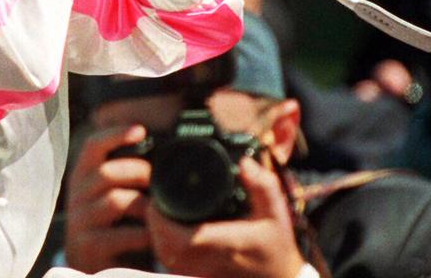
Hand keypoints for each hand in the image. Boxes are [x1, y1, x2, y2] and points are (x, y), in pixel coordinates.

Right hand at [64, 124, 153, 271]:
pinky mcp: (88, 246)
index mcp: (83, 175)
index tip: (141, 131)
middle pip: (107, 173)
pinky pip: (121, 234)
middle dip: (139, 173)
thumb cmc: (112, 225)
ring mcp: (80, 221)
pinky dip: (144, 234)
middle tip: (159, 181)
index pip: (93, 145)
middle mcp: (77, 194)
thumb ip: (126, 175)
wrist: (94, 265)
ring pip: (115, 201)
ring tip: (160, 211)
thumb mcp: (112, 194)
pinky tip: (154, 237)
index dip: (116, 134)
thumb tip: (161, 152)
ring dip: (144, 205)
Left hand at [145, 157, 304, 277]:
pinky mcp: (197, 276)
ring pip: (165, 255)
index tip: (157, 197)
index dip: (161, 218)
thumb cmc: (275, 245)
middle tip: (155, 198)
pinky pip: (170, 262)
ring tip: (158, 210)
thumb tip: (245, 163)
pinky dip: (162, 244)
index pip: (182, 238)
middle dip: (154, 221)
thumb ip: (263, 186)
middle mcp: (210, 260)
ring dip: (156, 232)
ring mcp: (201, 271)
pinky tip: (165, 228)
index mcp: (226, 243)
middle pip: (165, 246)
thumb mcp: (276, 213)